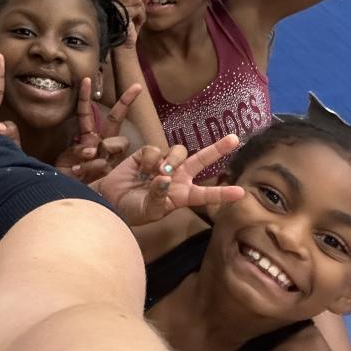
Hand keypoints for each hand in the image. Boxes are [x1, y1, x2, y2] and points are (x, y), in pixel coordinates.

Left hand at [54, 78, 139, 182]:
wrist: (73, 202)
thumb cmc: (64, 181)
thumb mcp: (58, 162)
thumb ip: (56, 149)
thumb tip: (63, 142)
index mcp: (86, 138)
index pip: (86, 113)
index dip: (85, 97)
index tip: (86, 80)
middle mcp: (100, 144)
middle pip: (114, 120)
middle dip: (125, 101)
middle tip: (136, 87)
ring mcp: (109, 157)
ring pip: (116, 141)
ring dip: (103, 147)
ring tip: (84, 160)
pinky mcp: (113, 171)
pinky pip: (110, 161)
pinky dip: (95, 164)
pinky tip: (82, 171)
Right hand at [94, 136, 244, 225]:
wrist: (109, 200)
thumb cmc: (132, 211)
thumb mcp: (148, 211)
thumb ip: (158, 197)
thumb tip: (165, 179)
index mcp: (182, 195)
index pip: (206, 195)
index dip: (222, 193)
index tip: (241, 193)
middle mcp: (177, 178)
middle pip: (201, 160)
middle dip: (217, 149)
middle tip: (234, 139)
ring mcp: (163, 164)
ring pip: (179, 152)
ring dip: (172, 159)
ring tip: (159, 172)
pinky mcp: (148, 155)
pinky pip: (156, 149)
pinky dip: (150, 159)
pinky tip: (141, 168)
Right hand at [99, 0, 152, 38]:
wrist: (120, 47)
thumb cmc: (127, 30)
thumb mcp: (137, 15)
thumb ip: (142, 1)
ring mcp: (115, 3)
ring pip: (138, 1)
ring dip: (141, 13)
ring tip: (133, 24)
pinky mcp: (119, 10)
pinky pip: (139, 8)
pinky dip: (141, 18)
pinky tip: (132, 26)